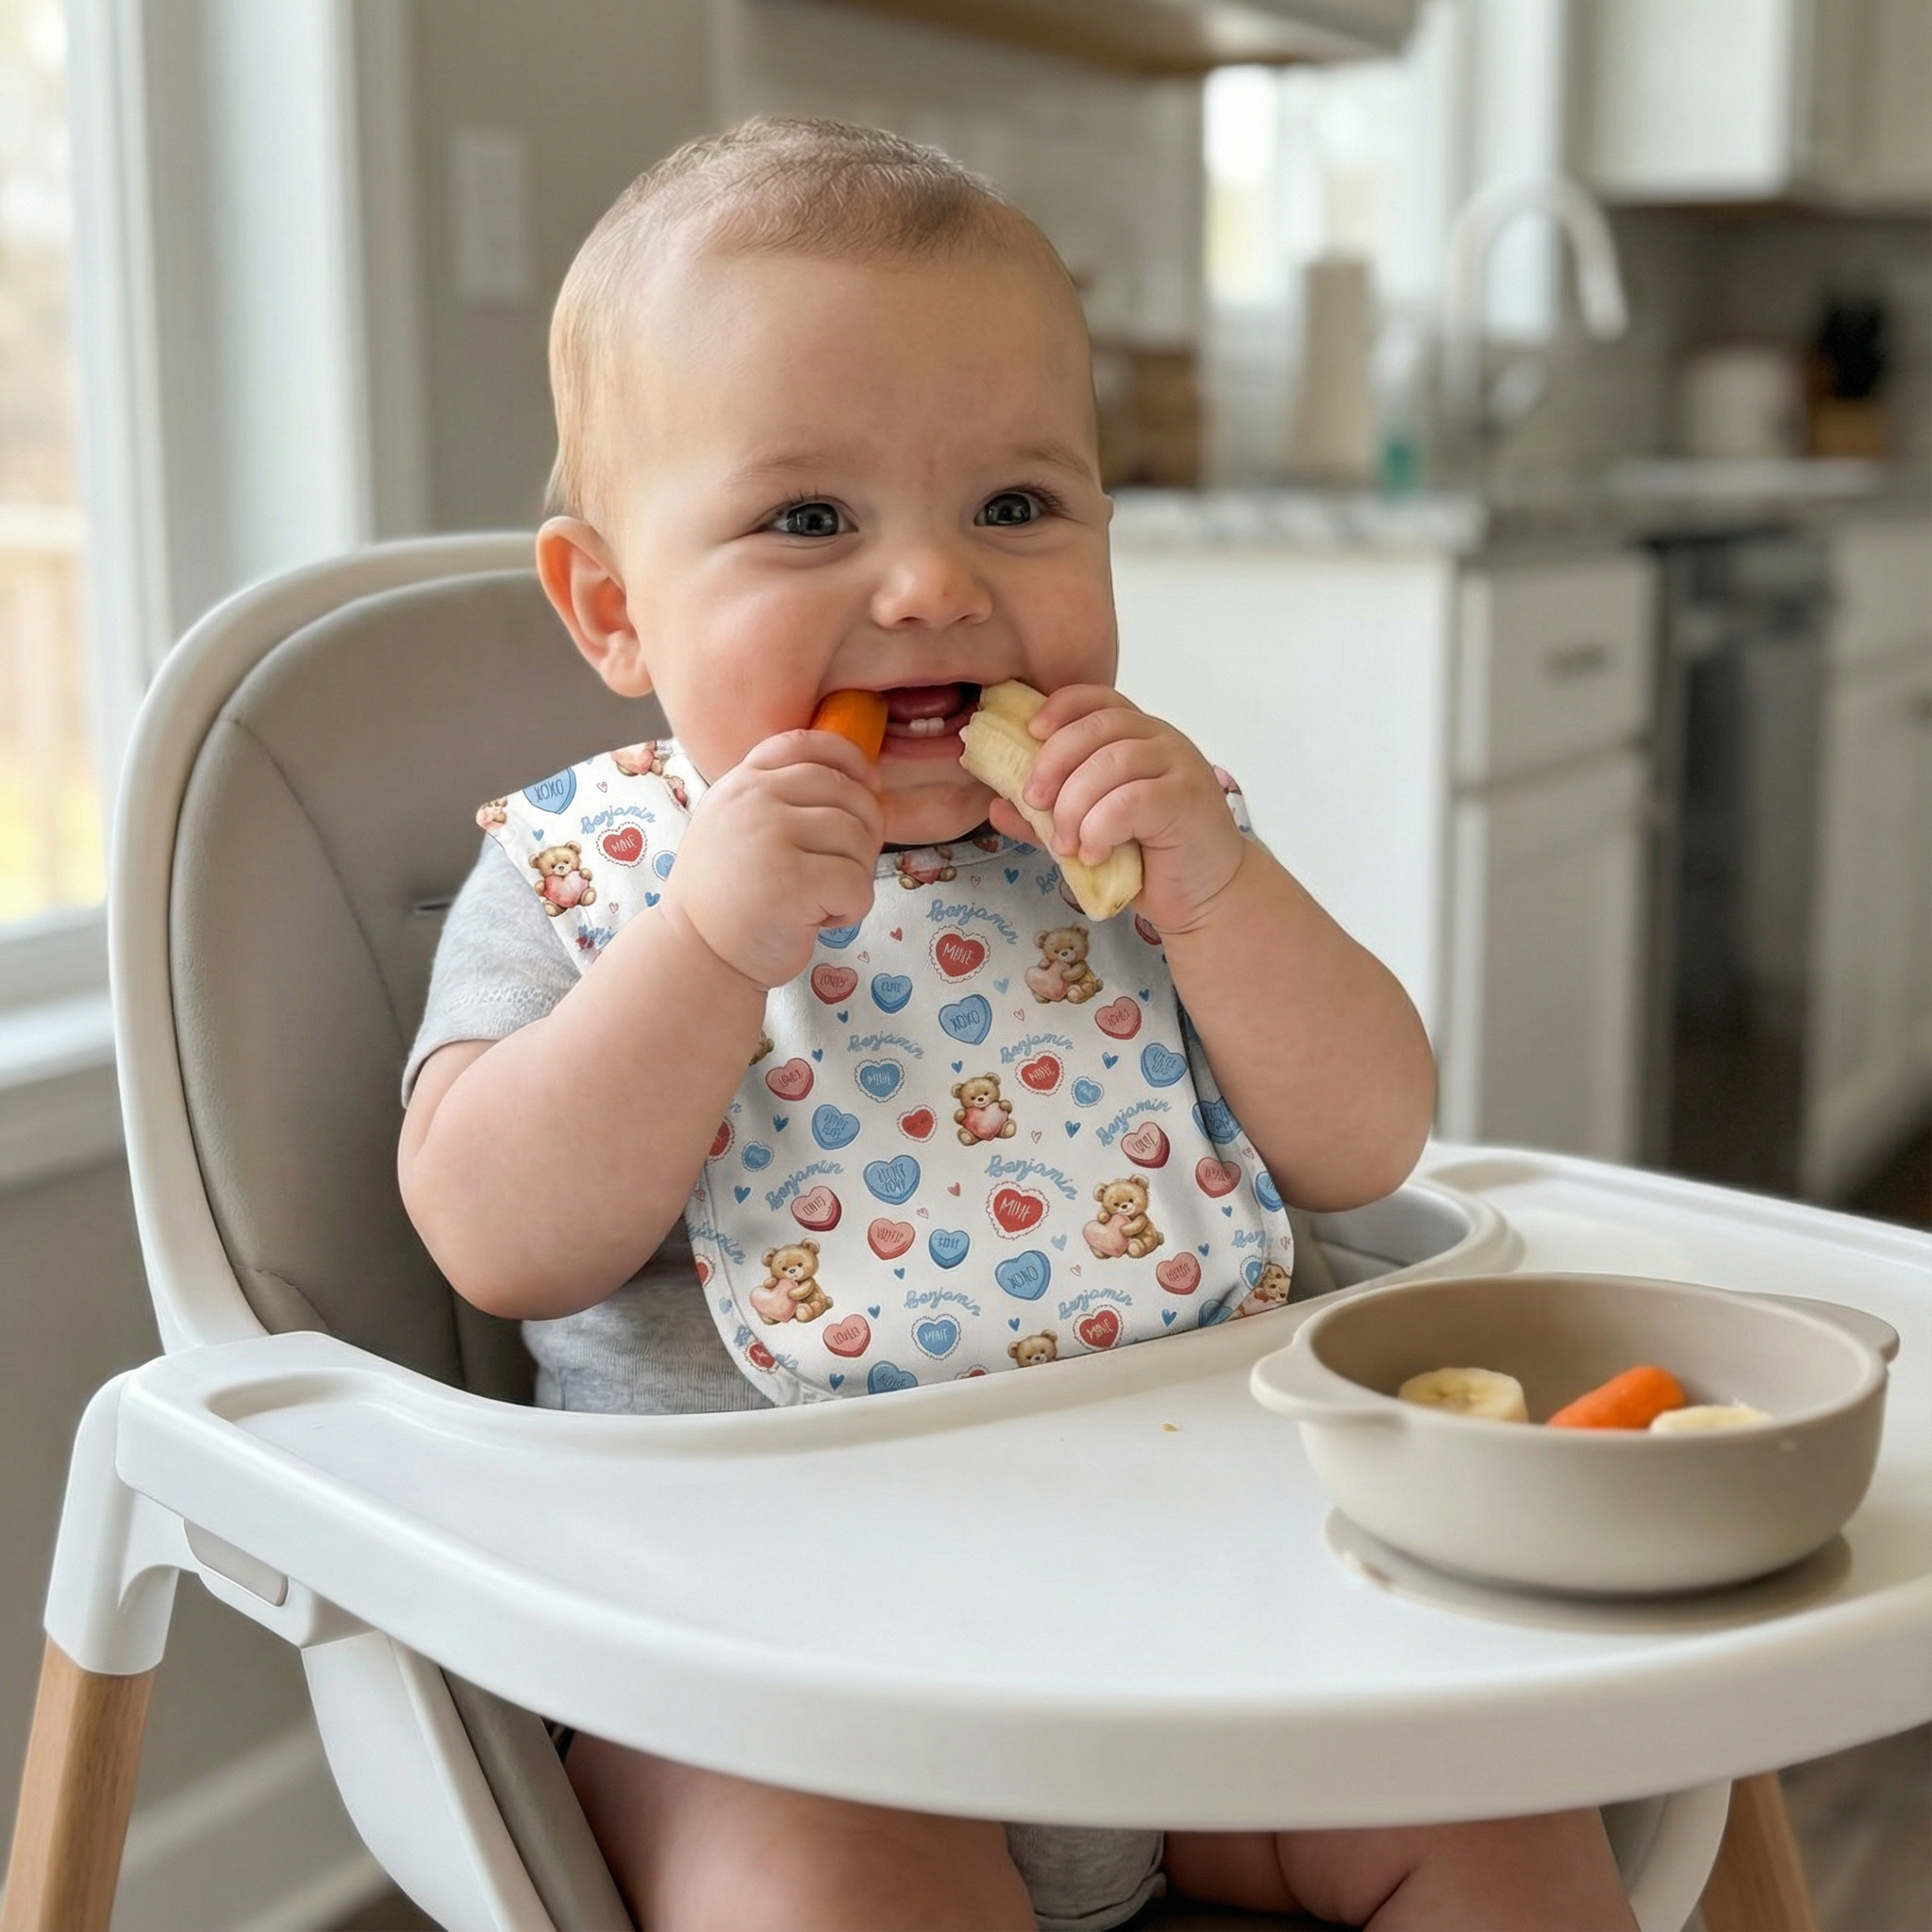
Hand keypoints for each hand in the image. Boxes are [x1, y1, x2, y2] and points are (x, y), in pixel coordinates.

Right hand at [665, 731, 883, 987]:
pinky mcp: (791, 881)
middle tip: (842, 872)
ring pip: (859, 839)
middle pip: (849, 795)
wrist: (695, 955)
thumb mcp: (738, 826)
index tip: (868, 788)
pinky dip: (851, 909)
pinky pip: (857, 884)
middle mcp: (754, 799)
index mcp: (743, 781)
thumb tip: (862, 782)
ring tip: (822, 900)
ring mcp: (770, 836)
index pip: (809, 744)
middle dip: (865, 835)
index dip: (850, 761)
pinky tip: (819, 921)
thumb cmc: (730, 898)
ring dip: (855, 877)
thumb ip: (780, 797)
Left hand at [985, 686, 1244, 932]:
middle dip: (1054, 762)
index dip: (1060, 707)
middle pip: (1098, 727)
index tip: (1029, 733)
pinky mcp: (1188, 799)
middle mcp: (1161, 740)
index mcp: (1137, 735)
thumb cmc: (1149, 859)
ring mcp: (1180, 766)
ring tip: (1066, 844)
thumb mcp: (1087, 832)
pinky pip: (1132, 800)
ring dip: (1075, 804)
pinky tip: (1095, 853)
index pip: (1097, 698)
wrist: (1205, 896)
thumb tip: (996, 806)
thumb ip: (1046, 817)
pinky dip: (1102, 828)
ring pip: (1112, 763)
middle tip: (1033, 802)